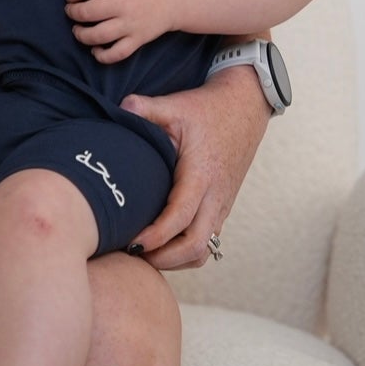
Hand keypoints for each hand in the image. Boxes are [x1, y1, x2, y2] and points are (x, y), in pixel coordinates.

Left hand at [66, 0, 175, 62]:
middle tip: (71, 11)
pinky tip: (95, 49)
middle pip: (88, 12)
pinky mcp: (138, 40)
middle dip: (73, 12)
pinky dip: (102, 56)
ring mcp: (132, 24)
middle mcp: (125, 4)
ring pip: (99, 35)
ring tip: (78, 30)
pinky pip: (117, 54)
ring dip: (81, 35)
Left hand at [121, 66, 270, 267]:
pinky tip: (161, 244)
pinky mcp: (223, 206)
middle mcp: (216, 196)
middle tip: (131, 254)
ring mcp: (222, 204)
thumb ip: (144, 109)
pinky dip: (185, 251)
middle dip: (163, 259)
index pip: (180, 218)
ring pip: (204, 250)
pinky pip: (208, 241)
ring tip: (144, 254)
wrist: (245, 107)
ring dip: (175, 260)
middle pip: (195, 246)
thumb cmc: (208, 108)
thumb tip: (119, 109)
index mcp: (202, 175)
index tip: (131, 242)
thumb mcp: (175, 105)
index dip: (156, 237)